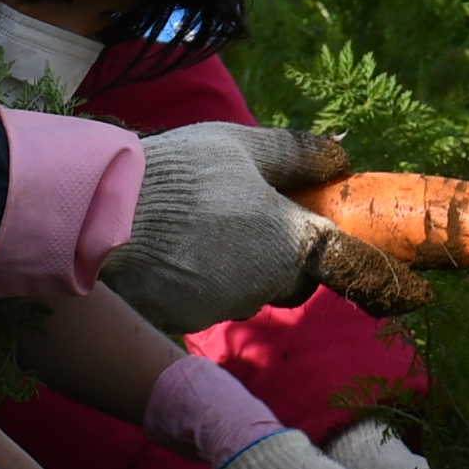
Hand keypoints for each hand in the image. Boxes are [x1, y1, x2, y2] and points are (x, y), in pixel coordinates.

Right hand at [107, 123, 347, 332]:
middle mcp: (264, 286)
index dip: (357, 259)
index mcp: (291, 243)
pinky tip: (172, 249)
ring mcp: (222, 308)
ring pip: (248, 290)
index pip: (343, 262)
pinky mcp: (185, 321)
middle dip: (283, 255)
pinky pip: (206, 301)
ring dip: (238, 266)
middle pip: (292, 277)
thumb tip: (341, 161)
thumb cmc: (182, 173)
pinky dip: (199, 280)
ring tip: (199, 224)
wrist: (102, 214)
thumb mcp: (244, 146)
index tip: (367, 262)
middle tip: (250, 214)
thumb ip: (298, 156)